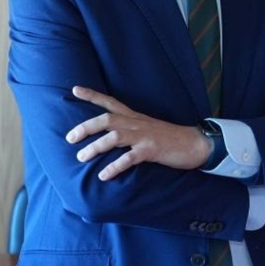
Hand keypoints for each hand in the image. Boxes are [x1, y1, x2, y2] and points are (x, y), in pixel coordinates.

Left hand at [66, 86, 210, 179]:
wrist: (195, 144)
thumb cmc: (169, 139)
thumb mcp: (147, 128)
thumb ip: (130, 130)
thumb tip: (109, 137)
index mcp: (135, 117)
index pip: (110, 102)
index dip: (92, 95)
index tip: (75, 89)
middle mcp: (137, 123)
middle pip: (107, 118)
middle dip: (86, 126)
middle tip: (69, 137)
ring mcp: (144, 136)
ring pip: (114, 137)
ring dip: (96, 146)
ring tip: (81, 157)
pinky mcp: (152, 150)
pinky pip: (129, 158)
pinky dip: (115, 167)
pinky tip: (104, 175)